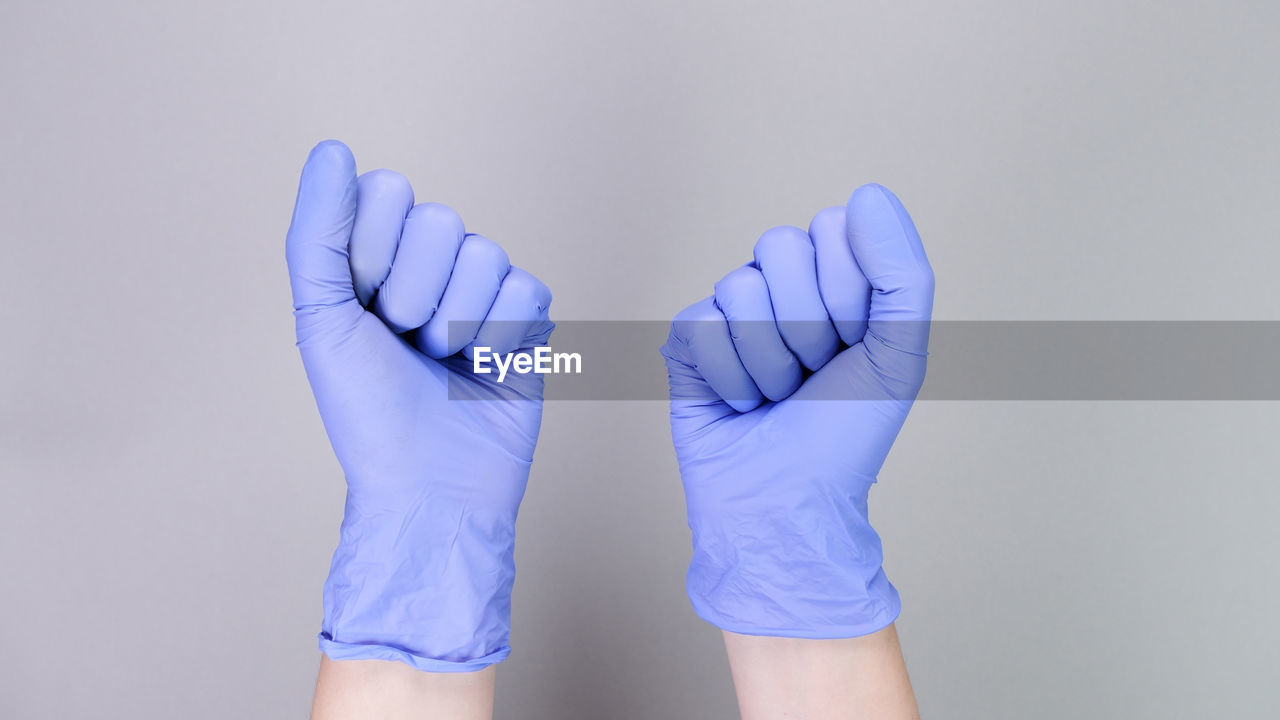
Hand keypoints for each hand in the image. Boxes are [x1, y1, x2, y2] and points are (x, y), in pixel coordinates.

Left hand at [286, 140, 552, 670]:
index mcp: (377, 256)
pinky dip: (501, 339)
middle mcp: (432, 266)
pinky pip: (528, 289)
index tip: (362, 309)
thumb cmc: (367, 412)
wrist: (427, 487)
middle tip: (405, 343)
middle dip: (414, 294)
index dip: (373, 254)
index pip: (389, 192)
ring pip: (487, 254)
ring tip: (443, 361)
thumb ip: (319, 230)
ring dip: (457, 322)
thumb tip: (332, 149)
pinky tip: (485, 370)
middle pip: (442, 221)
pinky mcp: (529, 321)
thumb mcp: (321, 317)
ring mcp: (483, 292)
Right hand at [661, 184, 933, 636]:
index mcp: (833, 278)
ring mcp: (730, 310)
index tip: (853, 343)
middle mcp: (780, 286)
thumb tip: (868, 193)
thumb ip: (902, 272)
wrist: (788, 502)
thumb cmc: (845, 435)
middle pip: (778, 246)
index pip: (831, 226)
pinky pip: (703, 323)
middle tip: (812, 372)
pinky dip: (731, 376)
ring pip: (740, 286)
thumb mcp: (899, 354)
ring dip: (770, 359)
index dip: (846, 291)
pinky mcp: (688, 340)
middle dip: (807, 324)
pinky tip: (741, 403)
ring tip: (778, 394)